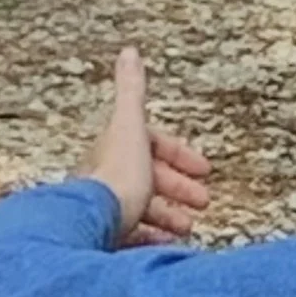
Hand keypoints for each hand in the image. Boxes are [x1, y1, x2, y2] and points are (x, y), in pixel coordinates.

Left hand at [83, 46, 208, 245]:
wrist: (90, 224)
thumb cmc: (115, 178)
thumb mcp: (130, 126)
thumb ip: (132, 90)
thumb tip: (129, 51)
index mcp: (116, 149)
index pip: (151, 146)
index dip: (180, 155)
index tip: (205, 169)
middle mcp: (108, 178)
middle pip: (149, 180)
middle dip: (179, 190)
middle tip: (203, 202)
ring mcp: (106, 210)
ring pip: (142, 210)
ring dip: (169, 216)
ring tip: (188, 227)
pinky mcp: (105, 238)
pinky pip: (132, 237)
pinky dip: (153, 239)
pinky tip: (168, 245)